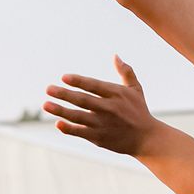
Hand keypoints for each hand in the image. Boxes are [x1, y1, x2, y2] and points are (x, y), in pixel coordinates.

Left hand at [44, 56, 162, 155]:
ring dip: (60, 111)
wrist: (146, 138)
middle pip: (83, 100)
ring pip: (78, 117)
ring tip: (46, 104)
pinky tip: (57, 123)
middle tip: (48, 88)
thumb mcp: (136, 89)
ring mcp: (102, 124)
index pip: (94, 85)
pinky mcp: (98, 138)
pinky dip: (68, 129)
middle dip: (64, 94)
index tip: (64, 77)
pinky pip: (80, 132)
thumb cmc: (139, 111)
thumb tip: (115, 55)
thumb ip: (126, 72)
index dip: (78, 81)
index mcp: (116, 94)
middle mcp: (108, 109)